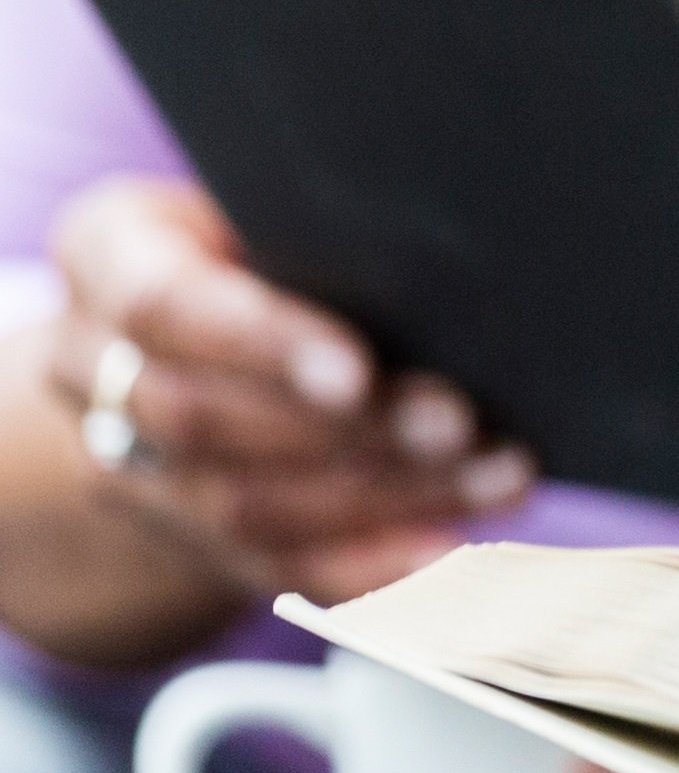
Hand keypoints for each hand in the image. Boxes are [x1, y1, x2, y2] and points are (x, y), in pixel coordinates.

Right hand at [31, 176, 525, 601]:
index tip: (358, 373)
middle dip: (345, 432)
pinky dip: (368, 569)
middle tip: (458, 424)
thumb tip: (457, 272)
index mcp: (106, 257)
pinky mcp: (185, 534)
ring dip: (384, 500)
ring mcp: (132, 464)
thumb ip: (322, 232)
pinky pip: (273, 567)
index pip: (167, 306)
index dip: (265, 345)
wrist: (178, 332)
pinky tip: (445, 554)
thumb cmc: (257, 237)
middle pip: (207, 420)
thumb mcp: (266, 204)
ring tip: (494, 477)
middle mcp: (91, 366)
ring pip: (245, 505)